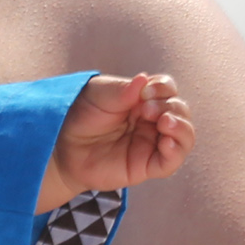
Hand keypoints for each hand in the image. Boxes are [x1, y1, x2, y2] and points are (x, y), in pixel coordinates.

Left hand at [44, 72, 193, 204]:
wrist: (60, 147)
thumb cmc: (78, 117)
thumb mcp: (97, 96)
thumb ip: (121, 90)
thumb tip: (144, 79)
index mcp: (142, 99)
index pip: (167, 89)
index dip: (163, 88)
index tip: (146, 90)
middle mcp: (151, 120)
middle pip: (179, 110)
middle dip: (170, 107)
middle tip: (146, 109)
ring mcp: (151, 143)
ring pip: (184, 135)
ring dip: (181, 126)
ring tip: (164, 122)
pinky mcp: (146, 165)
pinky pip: (172, 161)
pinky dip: (177, 150)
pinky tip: (168, 142)